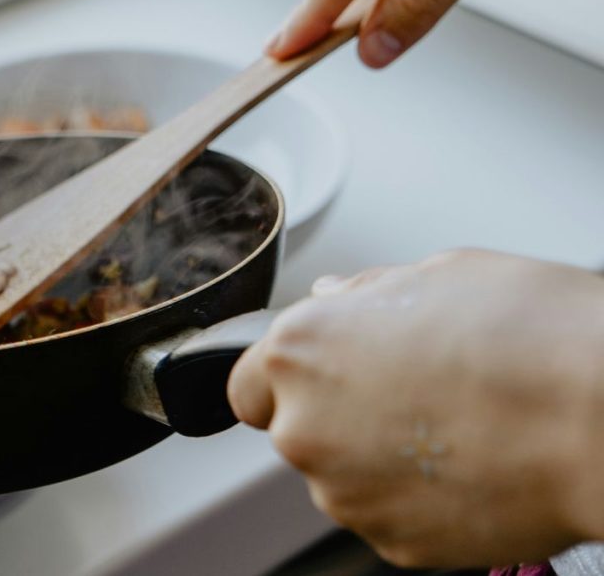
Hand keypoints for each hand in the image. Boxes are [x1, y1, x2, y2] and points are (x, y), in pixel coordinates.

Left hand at [227, 249, 603, 566]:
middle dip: (338, 413)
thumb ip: (365, 294)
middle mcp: (304, 427)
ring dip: (376, 457)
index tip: (319, 376)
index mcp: (300, 351)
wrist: (598, 418)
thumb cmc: (527, 335)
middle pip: (296, 429)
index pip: (248, 384)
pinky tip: (468, 463)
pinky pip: (386, 513)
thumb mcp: (437, 274)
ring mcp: (345, 493)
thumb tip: (335, 299)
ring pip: (342, 475)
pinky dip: (414, 497)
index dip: (285, 380)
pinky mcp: (391, 543)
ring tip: (453, 425)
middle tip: (410, 391)